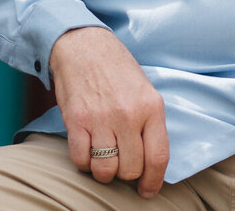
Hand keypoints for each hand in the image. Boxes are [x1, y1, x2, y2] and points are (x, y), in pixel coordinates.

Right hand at [49, 27, 168, 198]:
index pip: (158, 158)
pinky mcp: (76, 120)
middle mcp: (128, 115)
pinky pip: (81, 159)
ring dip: (104, 171)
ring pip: (106, 169)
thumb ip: (150, 123)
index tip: (147, 190)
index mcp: (151, 107)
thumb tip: (150, 161)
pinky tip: (86, 150)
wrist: (82, 44)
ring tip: (103, 158)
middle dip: (126, 173)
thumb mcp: (145, 89)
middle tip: (121, 163)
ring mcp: (101, 118)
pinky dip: (83, 162)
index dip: (153, 181)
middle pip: (131, 169)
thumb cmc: (115, 67)